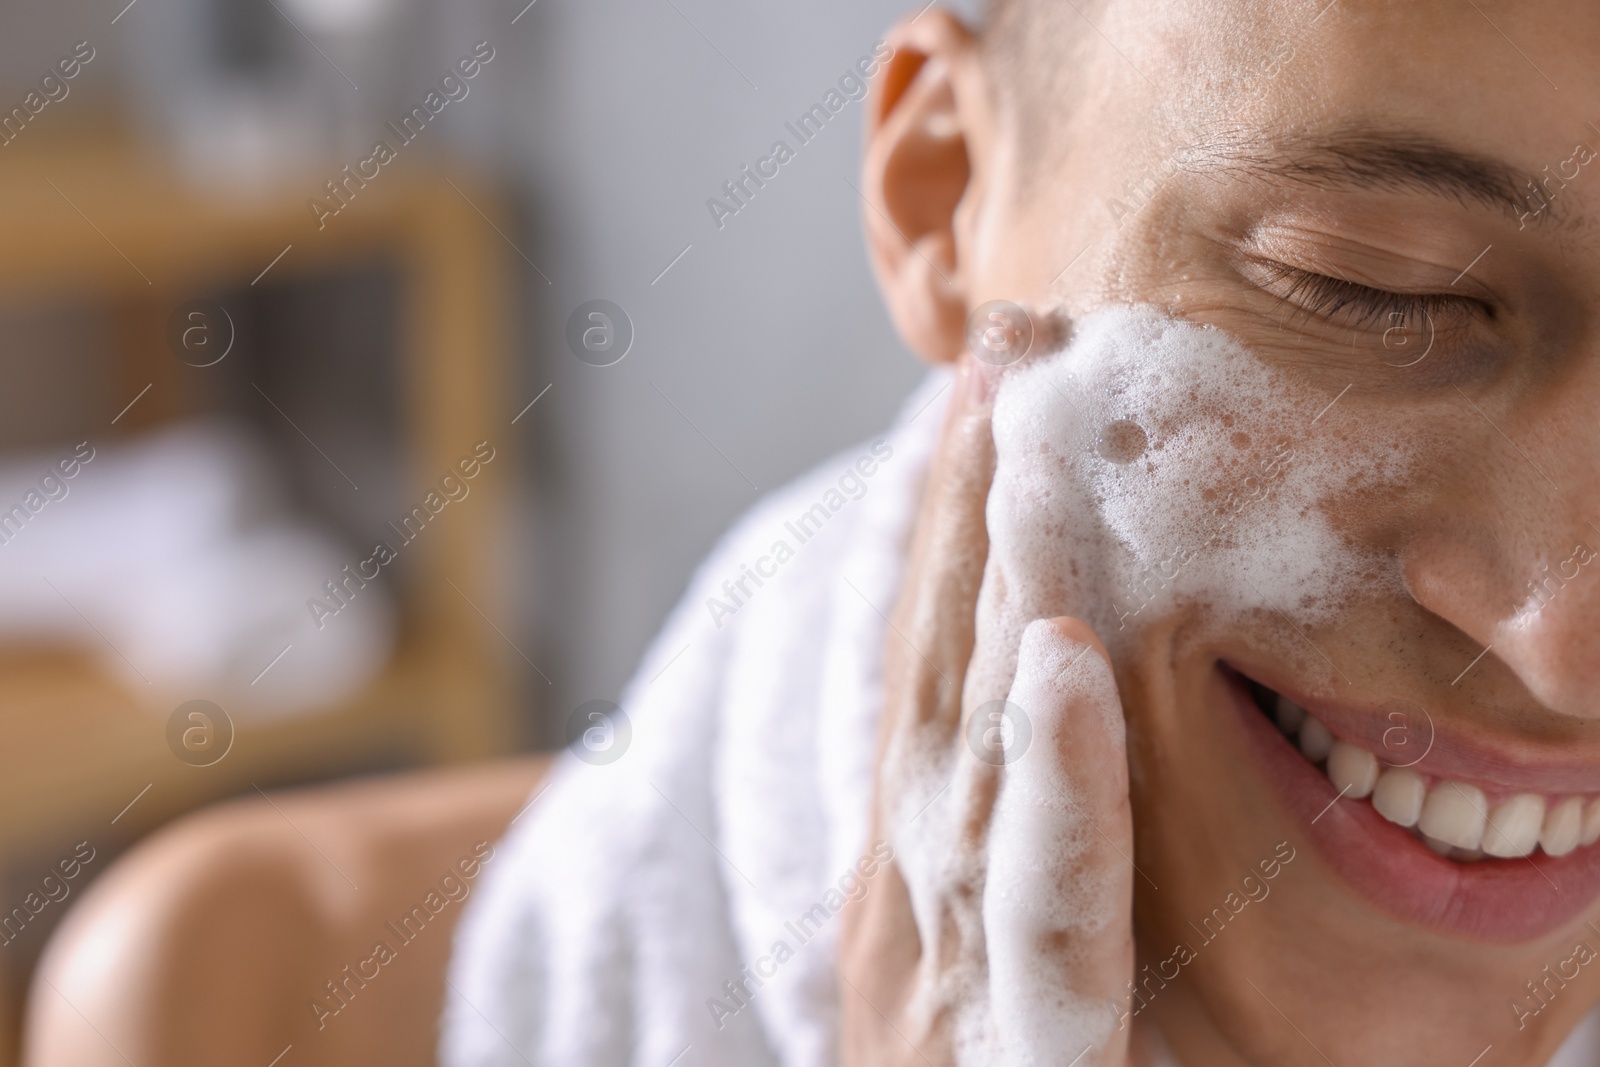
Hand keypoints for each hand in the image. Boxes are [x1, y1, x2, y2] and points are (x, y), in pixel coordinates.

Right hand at [839, 357, 1138, 1065]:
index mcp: (924, 866)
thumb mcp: (1009, 956)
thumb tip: (1049, 690)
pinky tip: (1060, 665)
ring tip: (1021, 430)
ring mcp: (945, 969)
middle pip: (945, 666)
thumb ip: (1024, 842)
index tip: (986, 386)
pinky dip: (1047, 786)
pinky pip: (1040, 910)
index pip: (938, 661)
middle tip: (1006, 338)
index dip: (956, 520)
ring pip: (975, 751)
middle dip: (972, 501)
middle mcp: (917, 893)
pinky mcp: (1006, 1055)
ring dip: (996, 585)